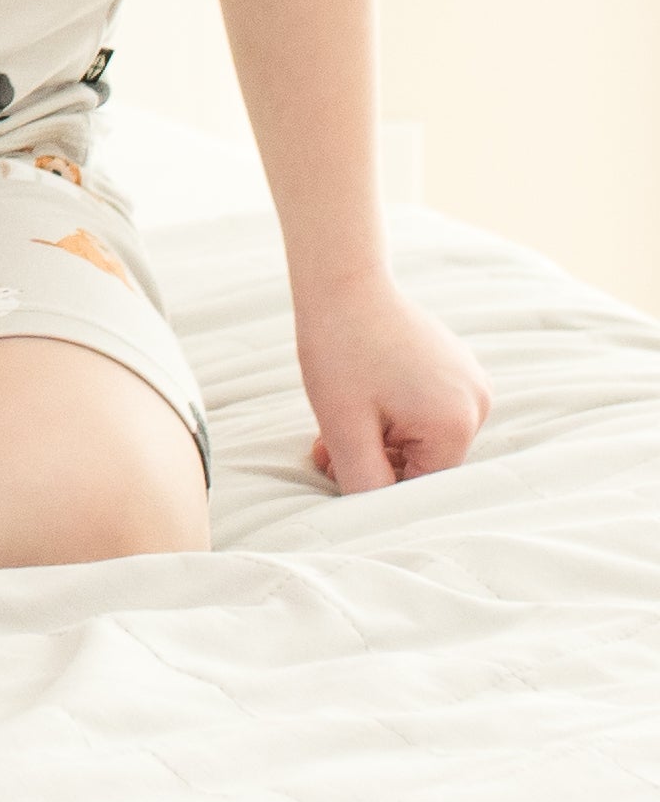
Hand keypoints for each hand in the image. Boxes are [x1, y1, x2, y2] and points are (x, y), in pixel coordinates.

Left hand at [298, 272, 491, 488]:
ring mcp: (470, 382)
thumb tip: (377, 521)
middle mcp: (477, 404)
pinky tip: (359, 402)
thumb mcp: (344, 426)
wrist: (341, 280)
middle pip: (424, 460)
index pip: (423, 484)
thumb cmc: (338, 349)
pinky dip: (393, 413)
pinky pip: (427, 408)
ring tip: (335, 424)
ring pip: (423, 435)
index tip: (337, 470)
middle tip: (325, 451)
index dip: (377, 483)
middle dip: (375, 460)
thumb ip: (365, 481)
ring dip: (380, 438)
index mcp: (457, 423)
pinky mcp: (457, 367)